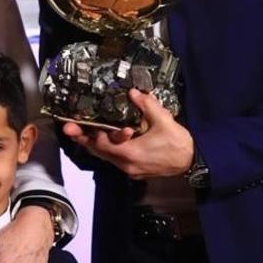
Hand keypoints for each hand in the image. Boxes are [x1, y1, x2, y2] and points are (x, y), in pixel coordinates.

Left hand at [62, 89, 194, 178]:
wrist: (192, 162)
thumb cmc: (179, 144)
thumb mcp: (164, 120)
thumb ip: (147, 105)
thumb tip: (134, 93)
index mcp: (131, 153)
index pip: (102, 144)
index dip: (88, 134)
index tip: (75, 126)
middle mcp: (127, 164)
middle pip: (99, 152)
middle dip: (85, 139)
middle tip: (70, 129)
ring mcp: (131, 169)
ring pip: (106, 156)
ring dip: (96, 144)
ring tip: (83, 132)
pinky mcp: (135, 169)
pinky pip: (115, 158)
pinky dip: (108, 148)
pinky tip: (106, 138)